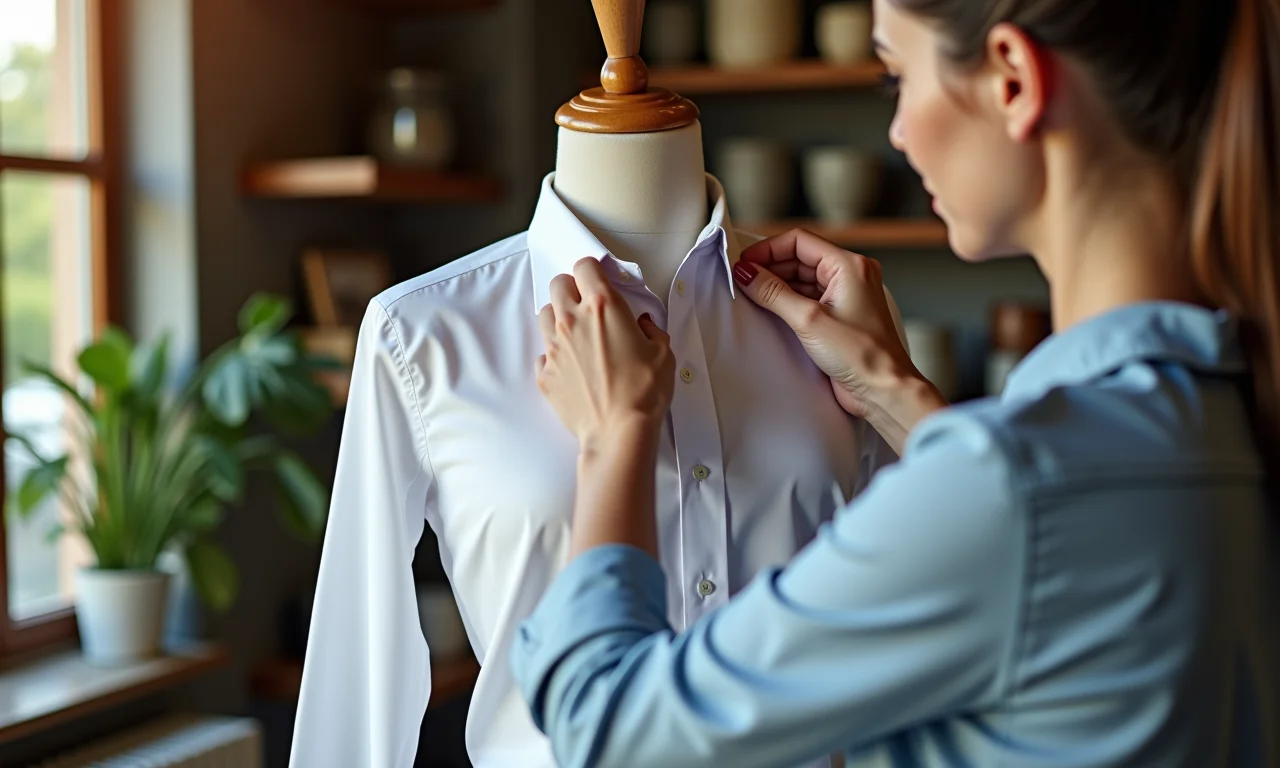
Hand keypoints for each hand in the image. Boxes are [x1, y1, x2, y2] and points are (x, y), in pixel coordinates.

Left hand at [537, 258, 675, 452]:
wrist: (618, 432)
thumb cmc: (644, 392)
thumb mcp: (662, 352)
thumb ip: (650, 329)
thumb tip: (641, 325)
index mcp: (603, 307)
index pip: (584, 266)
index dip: (592, 271)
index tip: (599, 281)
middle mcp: (573, 321)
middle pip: (558, 285)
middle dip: (571, 289)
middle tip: (586, 305)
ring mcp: (555, 346)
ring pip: (545, 314)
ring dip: (559, 317)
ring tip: (577, 334)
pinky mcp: (545, 372)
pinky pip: (543, 352)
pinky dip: (555, 354)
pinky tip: (572, 366)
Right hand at [734, 229, 945, 451]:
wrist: (883, 390)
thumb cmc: (861, 355)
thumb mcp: (808, 320)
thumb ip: (774, 293)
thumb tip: (747, 273)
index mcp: (849, 266)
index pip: (800, 241)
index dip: (768, 249)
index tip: (743, 263)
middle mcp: (850, 275)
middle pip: (799, 258)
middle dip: (769, 267)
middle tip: (741, 279)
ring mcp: (845, 295)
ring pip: (802, 278)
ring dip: (776, 284)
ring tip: (750, 294)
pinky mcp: (838, 315)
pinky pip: (808, 297)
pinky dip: (787, 300)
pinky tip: (768, 307)